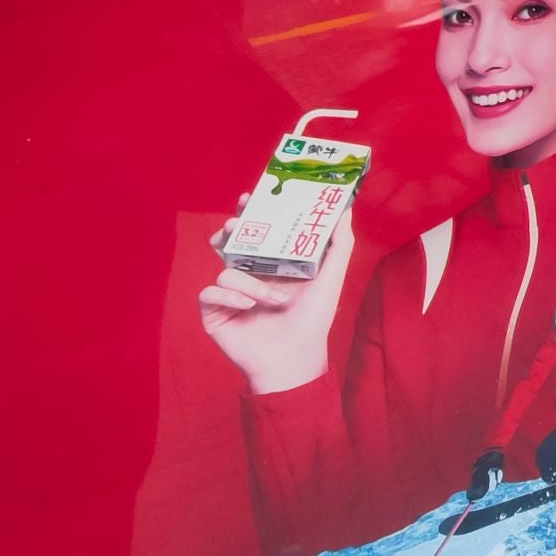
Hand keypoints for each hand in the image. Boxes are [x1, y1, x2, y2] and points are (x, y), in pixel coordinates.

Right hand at [198, 192, 352, 393]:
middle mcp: (249, 274)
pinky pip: (210, 292)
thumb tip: (345, 208)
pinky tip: (248, 307)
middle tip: (236, 224)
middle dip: (231, 230)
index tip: (250, 196)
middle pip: (230, 242)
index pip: (257, 230)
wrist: (294, 358)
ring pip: (225, 269)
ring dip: (250, 282)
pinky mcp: (215, 312)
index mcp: (272, 263)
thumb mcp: (331, 277)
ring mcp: (230, 293)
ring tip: (272, 299)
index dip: (251, 212)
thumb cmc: (313, 319)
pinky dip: (229, 296)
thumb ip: (339, 243)